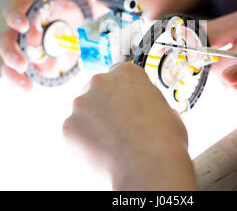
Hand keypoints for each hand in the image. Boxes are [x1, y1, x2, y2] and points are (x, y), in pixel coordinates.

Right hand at [0, 0, 106, 89]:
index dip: (13, 15)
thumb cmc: (82, 10)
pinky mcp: (35, 64)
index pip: (13, 7)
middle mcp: (26, 29)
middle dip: (10, 52)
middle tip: (21, 64)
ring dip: (12, 73)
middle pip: (7, 38)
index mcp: (33, 8)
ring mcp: (28, 48)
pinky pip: (22, 74)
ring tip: (25, 85)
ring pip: (9, 60)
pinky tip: (29, 90)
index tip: (24, 25)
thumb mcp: (89, 1)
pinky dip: (22, 83)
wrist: (86, 26)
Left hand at [62, 63, 196, 189]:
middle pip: (98, 91)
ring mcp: (81, 103)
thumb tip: (150, 113)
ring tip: (112, 143)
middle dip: (105, 107)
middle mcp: (100, 81)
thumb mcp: (167, 110)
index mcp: (126, 72)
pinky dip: (83, 142)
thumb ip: (151, 104)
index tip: (126, 106)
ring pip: (84, 112)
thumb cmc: (163, 138)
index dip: (124, 94)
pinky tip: (101, 152)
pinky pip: (74, 133)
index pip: (119, 76)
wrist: (148, 163)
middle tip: (118, 127)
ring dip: (93, 124)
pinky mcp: (68, 125)